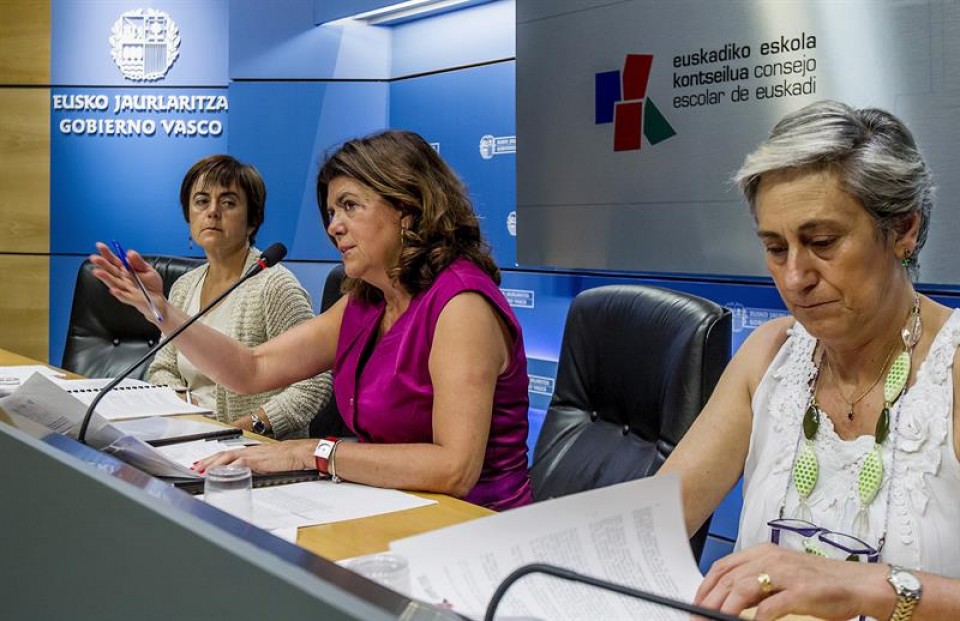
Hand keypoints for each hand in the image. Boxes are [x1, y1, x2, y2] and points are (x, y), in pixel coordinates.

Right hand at [89, 241, 165, 321]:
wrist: (158, 299)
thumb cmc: (151, 284)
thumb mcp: (148, 269)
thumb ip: (138, 262)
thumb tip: (129, 252)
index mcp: (126, 270)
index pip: (114, 260)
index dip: (106, 253)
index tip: (99, 245)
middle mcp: (122, 279)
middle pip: (110, 271)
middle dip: (102, 264)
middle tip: (94, 258)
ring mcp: (125, 289)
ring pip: (114, 283)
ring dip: (105, 278)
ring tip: (97, 272)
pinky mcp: (130, 299)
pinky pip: (124, 296)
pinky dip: (118, 293)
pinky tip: (113, 290)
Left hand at [194, 439, 315, 473]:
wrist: (302, 452)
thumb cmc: (291, 458)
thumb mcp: (271, 463)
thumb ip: (259, 468)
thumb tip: (251, 475)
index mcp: (253, 452)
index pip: (230, 454)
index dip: (216, 458)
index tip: (205, 463)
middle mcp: (251, 451)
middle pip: (224, 454)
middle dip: (209, 460)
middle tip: (196, 466)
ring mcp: (254, 455)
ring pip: (228, 457)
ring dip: (214, 463)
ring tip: (203, 469)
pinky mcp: (258, 461)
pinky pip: (240, 463)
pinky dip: (229, 467)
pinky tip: (221, 472)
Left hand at [695, 543, 890, 620]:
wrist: (858, 583)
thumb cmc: (820, 582)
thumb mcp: (782, 574)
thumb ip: (757, 582)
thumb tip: (729, 598)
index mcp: (764, 553)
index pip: (723, 566)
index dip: (705, 586)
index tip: (695, 603)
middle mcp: (771, 559)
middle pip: (728, 579)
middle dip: (709, 601)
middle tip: (697, 617)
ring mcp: (786, 574)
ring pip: (743, 590)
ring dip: (724, 609)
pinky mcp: (801, 591)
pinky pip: (771, 607)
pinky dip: (757, 619)